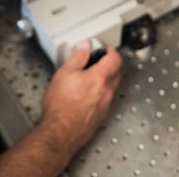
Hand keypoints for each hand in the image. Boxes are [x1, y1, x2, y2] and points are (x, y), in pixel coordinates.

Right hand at [38, 41, 122, 157]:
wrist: (60, 132)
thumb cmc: (61, 105)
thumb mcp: (64, 73)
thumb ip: (77, 57)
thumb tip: (85, 46)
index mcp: (100, 78)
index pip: (115, 60)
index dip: (111, 51)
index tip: (105, 49)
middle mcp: (107, 92)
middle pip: (118, 73)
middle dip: (111, 64)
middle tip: (100, 59)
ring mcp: (105, 105)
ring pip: (113, 87)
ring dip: (107, 78)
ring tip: (91, 75)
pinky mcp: (101, 116)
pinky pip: (107, 99)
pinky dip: (102, 92)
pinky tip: (88, 93)